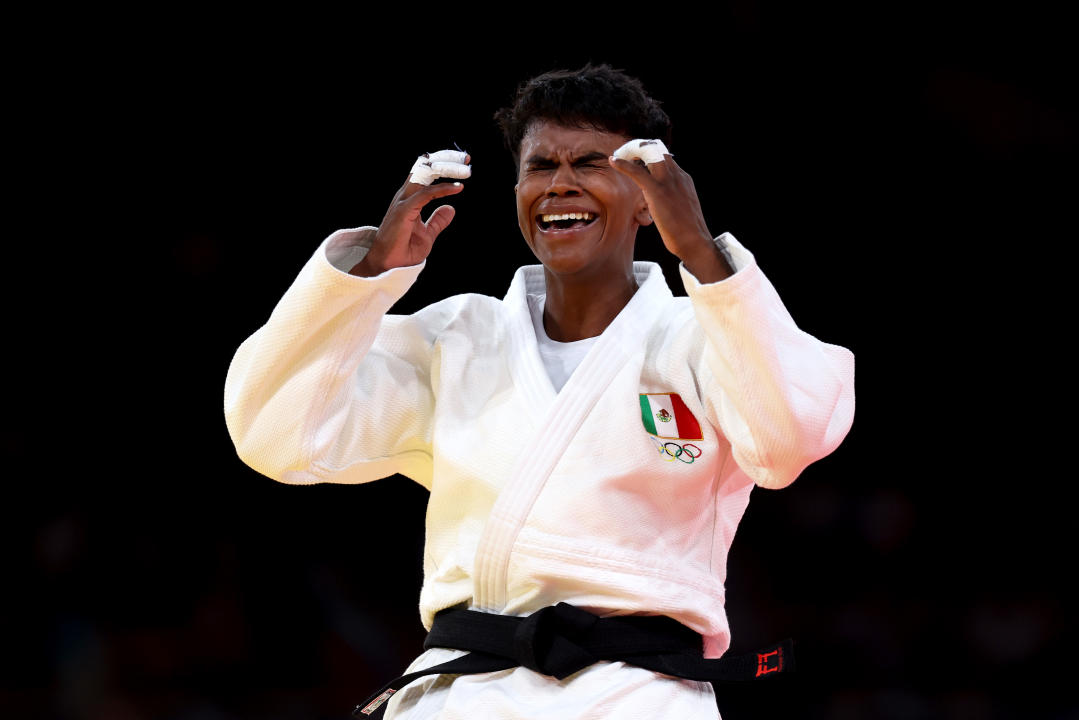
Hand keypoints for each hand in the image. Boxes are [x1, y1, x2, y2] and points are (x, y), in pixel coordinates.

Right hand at [350, 150, 470, 276]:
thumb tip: (451, 209)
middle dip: (446, 160)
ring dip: (446, 169)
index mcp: (409, 198)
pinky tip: (458, 188)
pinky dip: (443, 189)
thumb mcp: (427, 235)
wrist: (387, 266)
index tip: (463, 162)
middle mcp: (405, 196)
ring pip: (425, 175)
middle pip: (425, 167)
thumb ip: (437, 221)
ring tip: (464, 169)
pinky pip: (426, 194)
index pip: (426, 173)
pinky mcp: (404, 211)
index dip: (443, 165)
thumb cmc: (403, 251)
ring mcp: (403, 202)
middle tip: (466, 158)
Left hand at [609, 146, 732, 282]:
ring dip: (631, 152)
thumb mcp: (682, 209)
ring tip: (618, 154)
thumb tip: (663, 205)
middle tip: (625, 152)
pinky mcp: (657, 191)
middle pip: (657, 150)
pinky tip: (613, 160)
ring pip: (648, 155)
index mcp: (683, 178)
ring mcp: (668, 181)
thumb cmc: (688, 231)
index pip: (666, 158)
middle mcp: (677, 175)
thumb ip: (673, 200)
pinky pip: (637, 172)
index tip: (638, 158)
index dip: (650, 154)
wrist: (695, 241)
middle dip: (640, 148)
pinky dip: (623, 164)